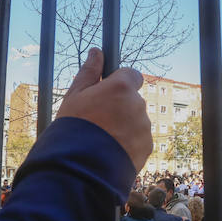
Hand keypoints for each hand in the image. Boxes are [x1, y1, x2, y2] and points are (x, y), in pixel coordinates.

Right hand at [56, 48, 151, 171]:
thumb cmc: (73, 128)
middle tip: (99, 121)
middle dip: (120, 106)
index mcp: (121, 87)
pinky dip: (128, 143)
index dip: (120, 82)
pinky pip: (139, 139)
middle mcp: (138, 104)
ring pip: (136, 120)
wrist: (80, 168)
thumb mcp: (75, 96)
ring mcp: (144, 126)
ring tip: (103, 139)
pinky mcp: (147, 146)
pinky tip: (110, 151)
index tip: (108, 92)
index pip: (132, 74)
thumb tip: (96, 52)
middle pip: (133, 99)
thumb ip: (89, 73)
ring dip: (124, 125)